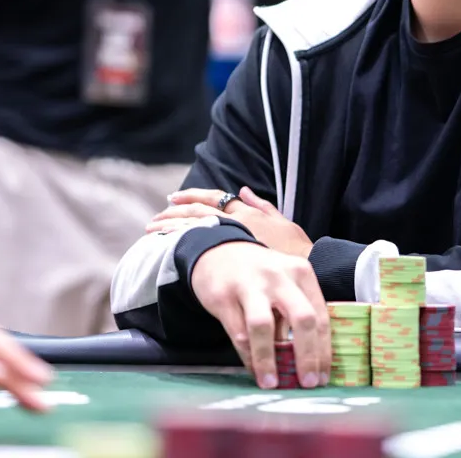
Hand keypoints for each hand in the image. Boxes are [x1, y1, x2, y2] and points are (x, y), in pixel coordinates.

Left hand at [148, 187, 314, 259]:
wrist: (307, 271)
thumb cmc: (297, 249)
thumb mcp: (284, 223)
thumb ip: (263, 206)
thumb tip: (245, 190)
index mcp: (246, 214)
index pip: (214, 200)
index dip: (193, 198)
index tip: (174, 198)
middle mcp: (233, 225)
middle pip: (197, 214)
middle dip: (175, 213)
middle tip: (156, 216)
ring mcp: (228, 244)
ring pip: (193, 230)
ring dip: (171, 228)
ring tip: (153, 229)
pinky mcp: (226, 263)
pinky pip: (197, 252)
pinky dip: (179, 247)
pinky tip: (164, 249)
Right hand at [190, 241, 329, 390]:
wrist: (217, 252)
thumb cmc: (259, 275)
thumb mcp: (285, 283)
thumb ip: (295, 315)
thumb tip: (307, 361)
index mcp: (301, 273)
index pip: (320, 315)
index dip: (323, 350)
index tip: (323, 377)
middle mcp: (279, 276)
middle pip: (301, 319)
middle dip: (307, 356)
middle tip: (308, 384)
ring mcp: (250, 284)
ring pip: (263, 327)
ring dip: (269, 360)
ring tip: (271, 383)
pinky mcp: (223, 296)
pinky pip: (238, 332)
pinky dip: (247, 356)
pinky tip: (253, 369)